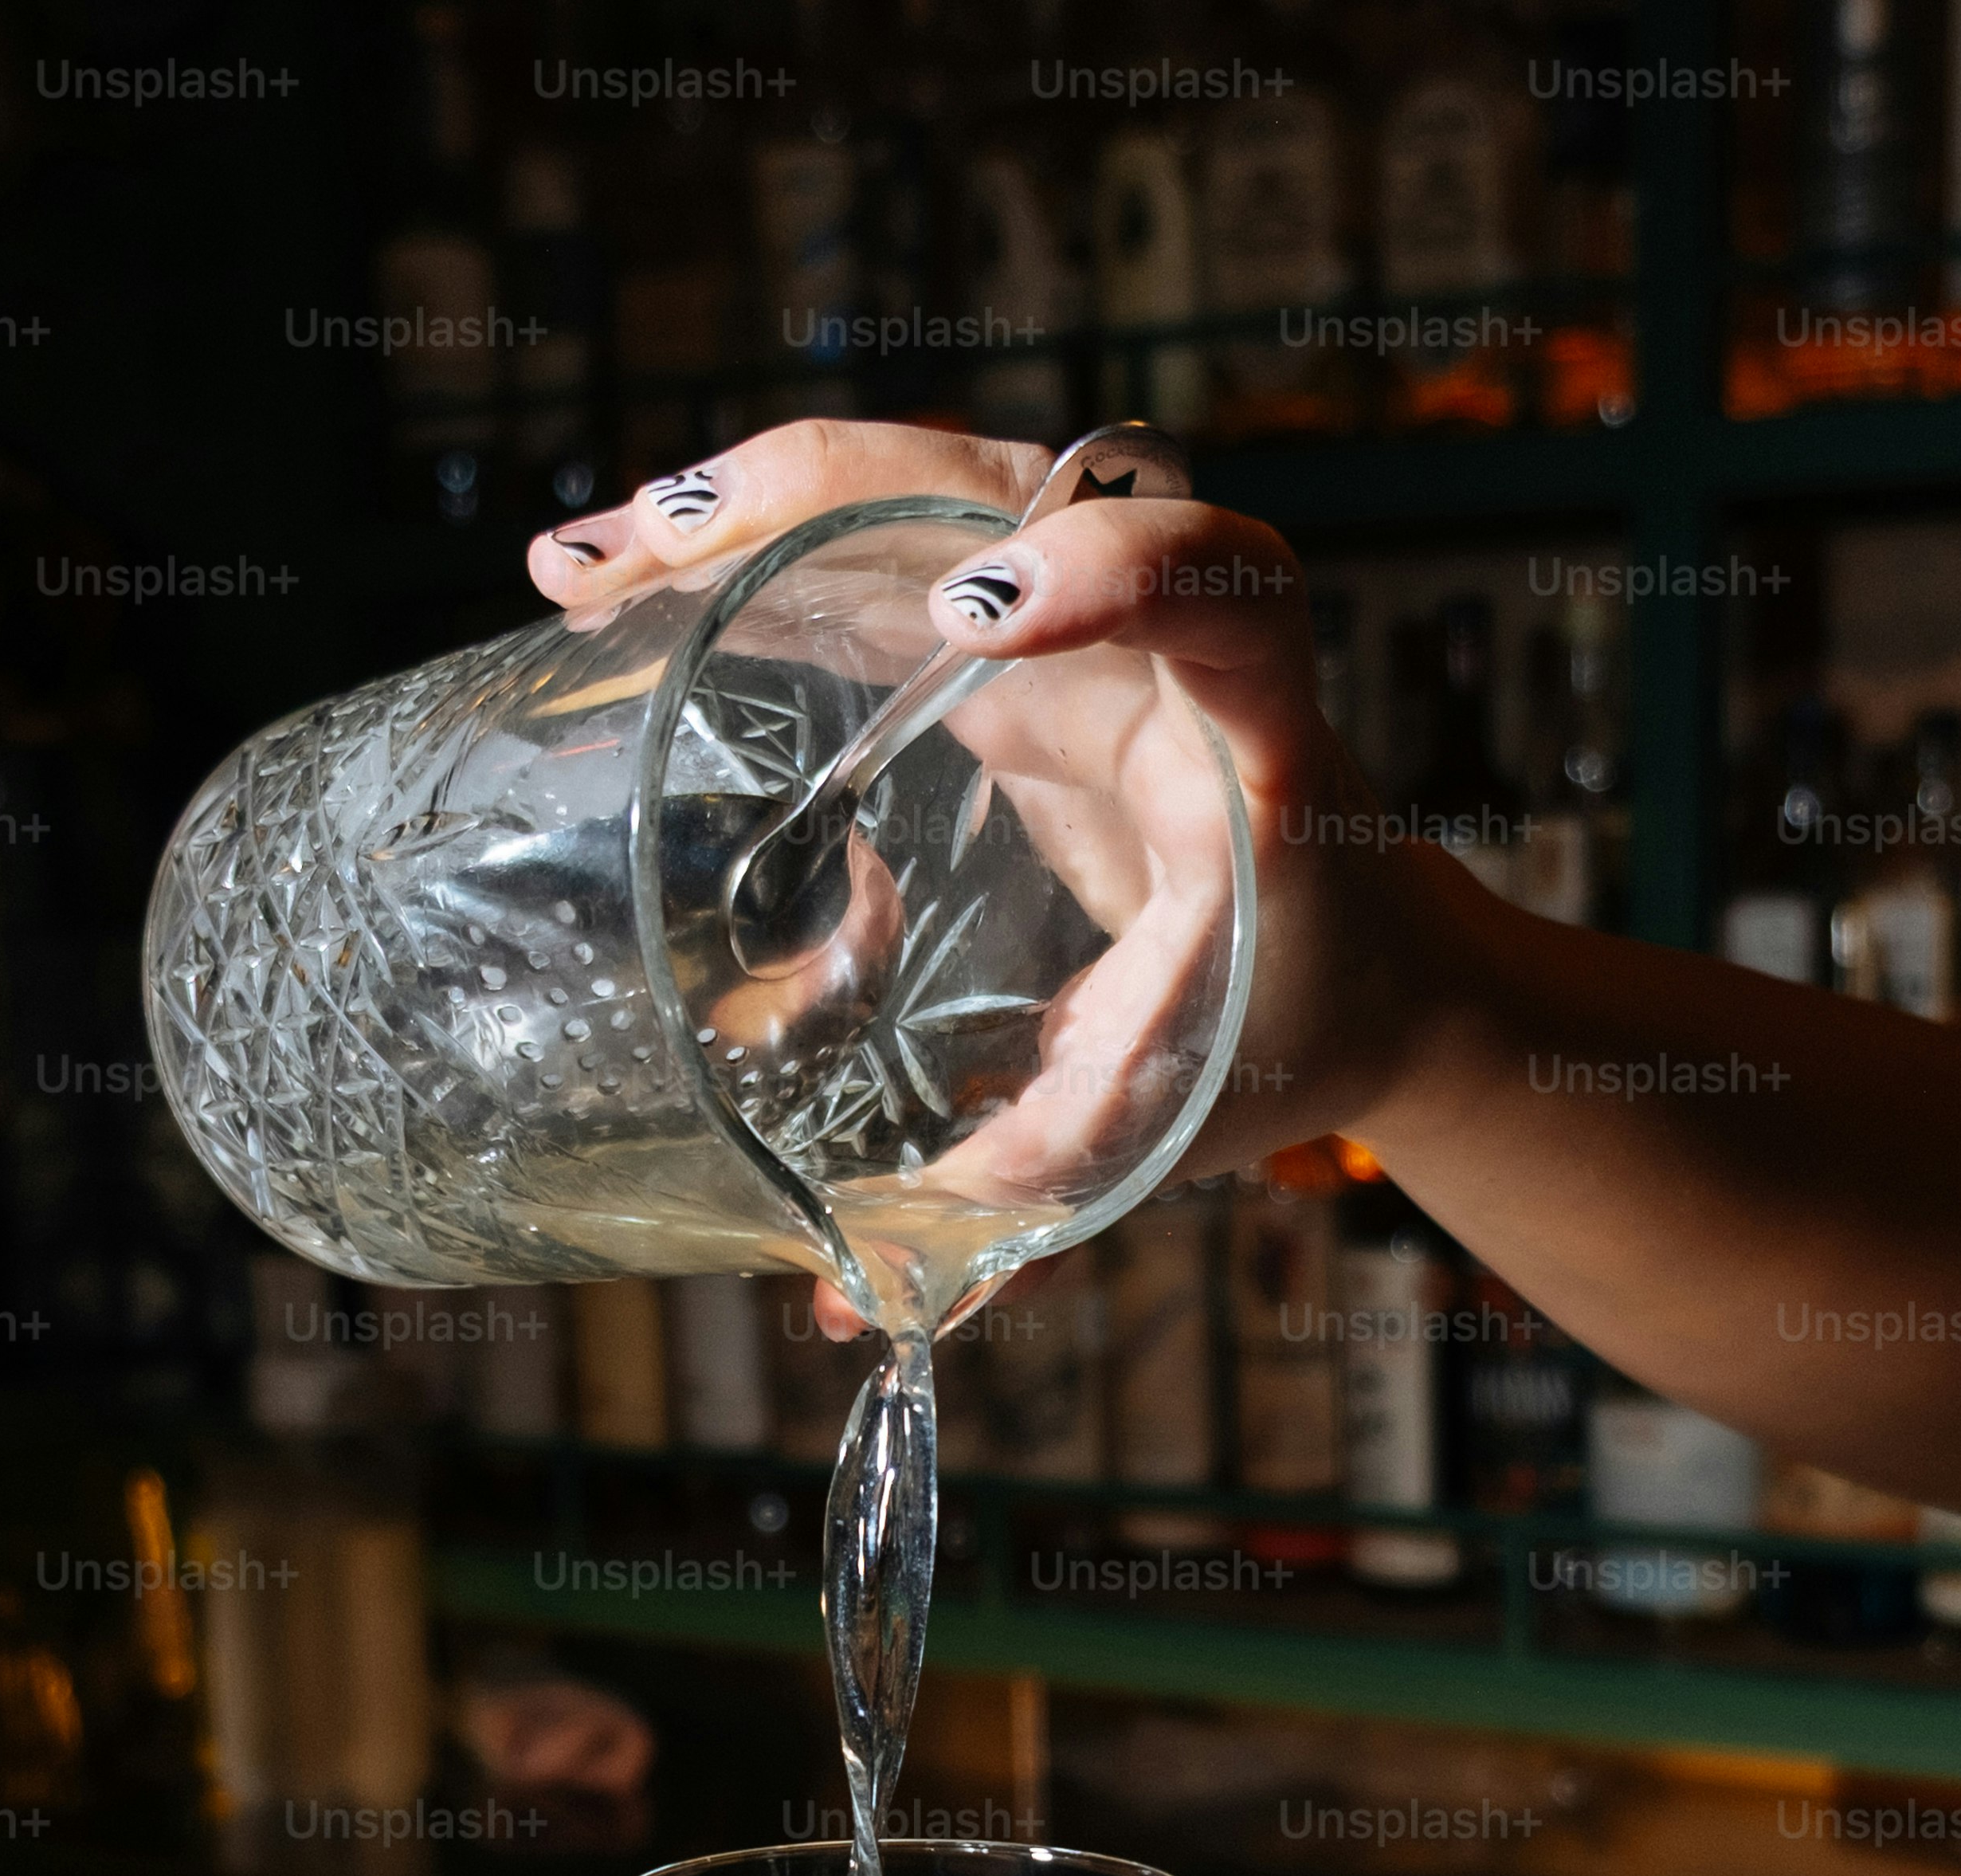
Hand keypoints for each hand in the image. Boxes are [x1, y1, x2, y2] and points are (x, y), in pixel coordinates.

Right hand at [528, 422, 1488, 1295]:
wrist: (1373, 973)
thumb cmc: (1298, 1031)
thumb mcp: (1177, 1116)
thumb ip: (1030, 1196)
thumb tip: (845, 1298)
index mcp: (1257, 742)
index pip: (1223, 592)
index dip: (1117, 566)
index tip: (975, 613)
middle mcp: (1167, 651)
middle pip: (1013, 491)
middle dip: (825, 494)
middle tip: (656, 546)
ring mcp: (1086, 632)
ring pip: (918, 506)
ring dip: (750, 513)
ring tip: (588, 566)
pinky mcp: (1016, 656)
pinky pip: (882, 572)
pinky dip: (755, 567)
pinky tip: (627, 591)